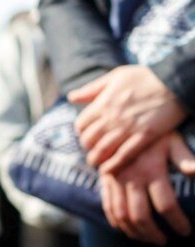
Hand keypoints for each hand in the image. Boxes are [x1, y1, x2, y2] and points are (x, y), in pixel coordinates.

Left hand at [69, 65, 187, 172]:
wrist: (175, 81)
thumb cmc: (146, 77)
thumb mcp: (115, 76)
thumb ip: (92, 89)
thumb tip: (71, 97)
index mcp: (104, 103)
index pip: (81, 125)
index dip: (80, 132)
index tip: (85, 135)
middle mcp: (112, 117)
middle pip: (89, 139)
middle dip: (87, 147)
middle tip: (90, 150)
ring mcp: (128, 128)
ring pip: (103, 149)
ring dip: (96, 159)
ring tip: (95, 162)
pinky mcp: (145, 136)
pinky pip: (124, 155)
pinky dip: (113, 165)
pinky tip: (107, 170)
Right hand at [100, 133, 194, 244]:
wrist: (120, 120)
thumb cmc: (154, 131)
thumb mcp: (172, 140)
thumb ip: (185, 158)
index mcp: (151, 170)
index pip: (166, 205)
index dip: (177, 222)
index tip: (186, 231)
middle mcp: (131, 179)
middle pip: (141, 216)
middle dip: (154, 233)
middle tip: (166, 241)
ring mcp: (115, 181)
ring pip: (122, 216)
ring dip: (135, 232)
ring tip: (149, 239)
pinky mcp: (106, 180)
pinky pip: (108, 206)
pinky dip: (116, 221)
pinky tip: (126, 229)